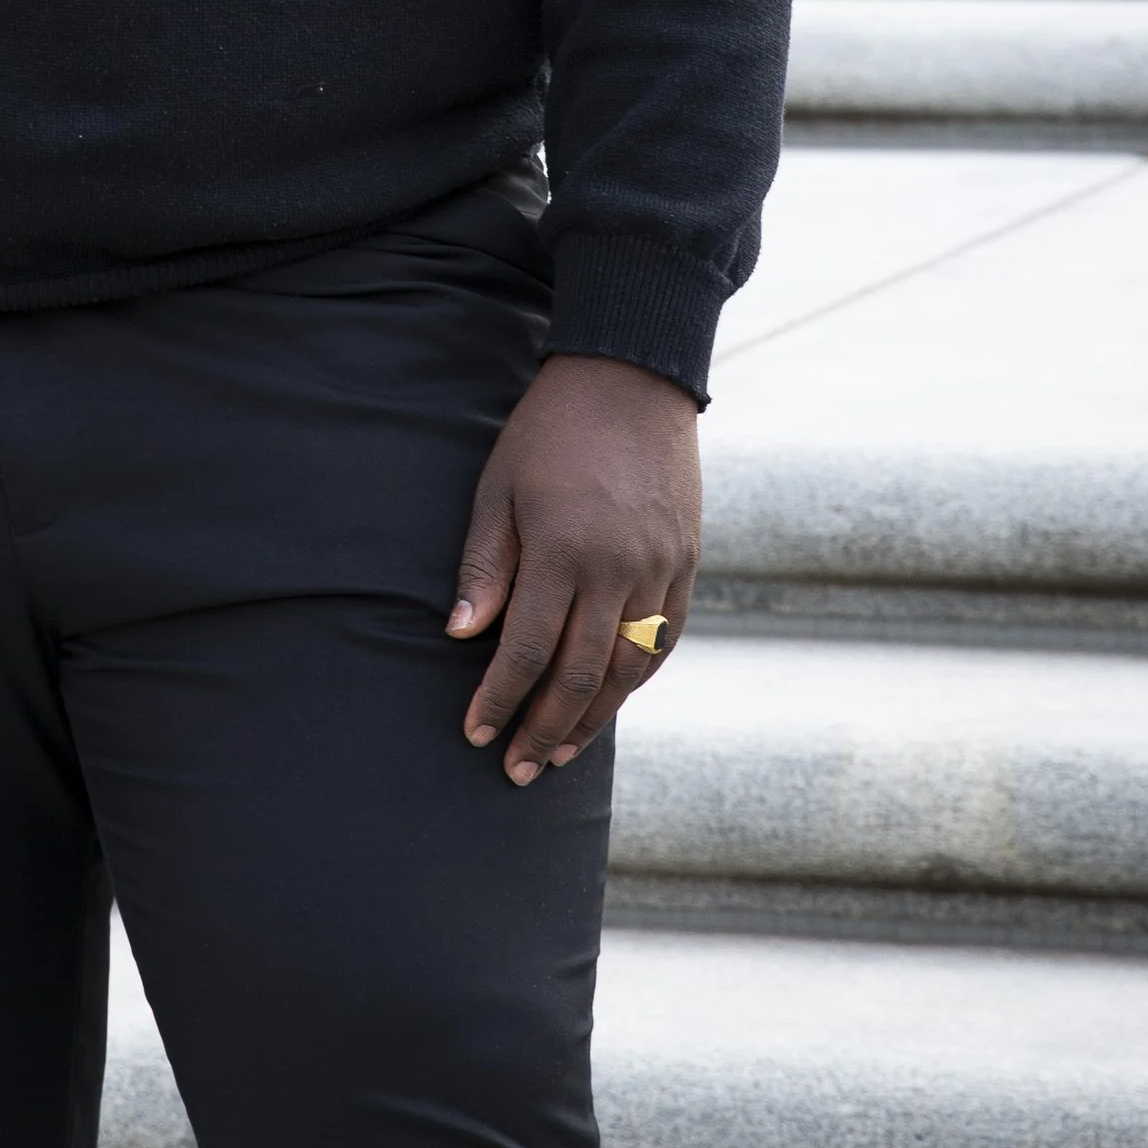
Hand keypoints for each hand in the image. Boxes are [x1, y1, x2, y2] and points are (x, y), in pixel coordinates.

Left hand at [448, 353, 699, 785]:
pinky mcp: (686, 563)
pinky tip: (610, 702)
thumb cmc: (549, 430)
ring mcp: (661, 570)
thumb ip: (486, 564)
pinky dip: (636, 680)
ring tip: (560, 753)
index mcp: (563, 550)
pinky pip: (664, 641)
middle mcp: (618, 569)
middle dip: (544, 729)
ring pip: (629, 669)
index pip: (525, 651)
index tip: (474, 733)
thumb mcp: (499, 486)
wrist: (633, 377)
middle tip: (515, 770)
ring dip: (593, 719)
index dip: (498, 700)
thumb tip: (461, 636)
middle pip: (580, 675)